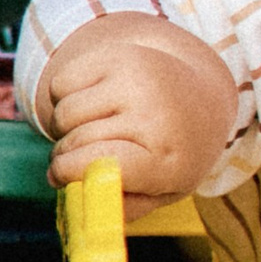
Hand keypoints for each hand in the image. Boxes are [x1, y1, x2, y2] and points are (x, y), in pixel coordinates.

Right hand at [37, 16, 238, 212]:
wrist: (202, 96)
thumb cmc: (176, 153)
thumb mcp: (163, 192)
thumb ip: (122, 207)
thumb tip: (76, 197)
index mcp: (169, 159)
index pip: (103, 164)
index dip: (70, 173)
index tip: (58, 177)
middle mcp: (155, 113)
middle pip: (77, 141)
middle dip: (64, 156)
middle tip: (73, 160)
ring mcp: (137, 79)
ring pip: (64, 113)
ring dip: (63, 128)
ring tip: (88, 130)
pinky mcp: (119, 54)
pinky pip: (61, 84)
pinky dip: (63, 98)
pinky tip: (92, 104)